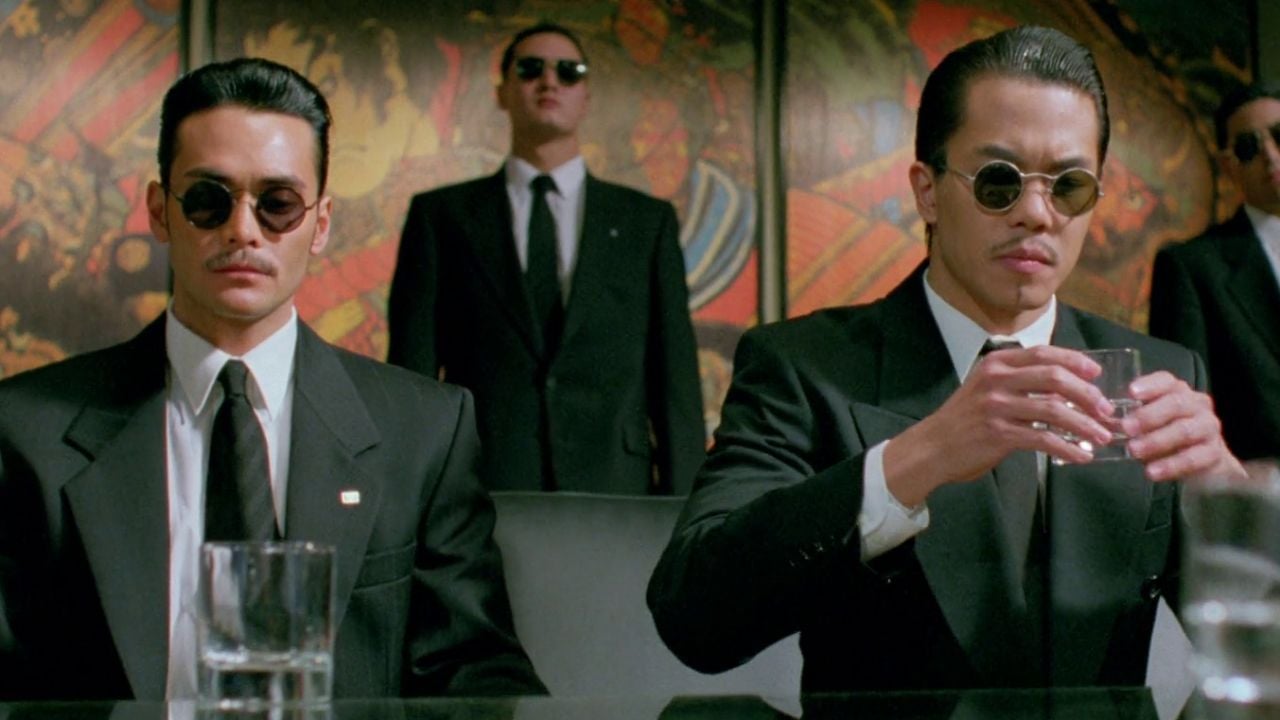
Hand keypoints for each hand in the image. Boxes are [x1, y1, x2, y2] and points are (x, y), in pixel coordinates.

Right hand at [884, 345, 1113, 505]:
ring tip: (1102, 436)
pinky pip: (1044, 439)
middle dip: (1087, 394)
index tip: (1097, 373)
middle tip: (1106, 410)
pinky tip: (1082, 455)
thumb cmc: (965, 420)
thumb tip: (1069, 391)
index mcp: (996, 364)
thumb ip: (1023, 386)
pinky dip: (1068, 448)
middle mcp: (996, 380)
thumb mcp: (989, 391)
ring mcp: (996, 407)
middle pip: (1054, 377)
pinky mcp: (998, 434)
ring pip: (1054, 410)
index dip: (1075, 361)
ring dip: (1085, 424)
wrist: (932, 447)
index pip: (1044, 353)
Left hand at [1122, 371, 1245, 481]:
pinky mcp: (1214, 452)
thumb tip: (1101, 423)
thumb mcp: (1148, 426)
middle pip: (1175, 404)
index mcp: (1177, 392)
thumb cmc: (1167, 436)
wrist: (1203, 463)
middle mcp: (1196, 404)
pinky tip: (1152, 472)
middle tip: (1126, 428)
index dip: (1150, 385)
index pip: (1166, 381)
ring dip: (1157, 441)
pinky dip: (1171, 465)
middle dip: (1148, 416)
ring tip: (1134, 451)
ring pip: (1185, 430)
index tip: (1131, 392)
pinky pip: (1194, 458)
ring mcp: (1208, 427)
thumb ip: (1129, 421)